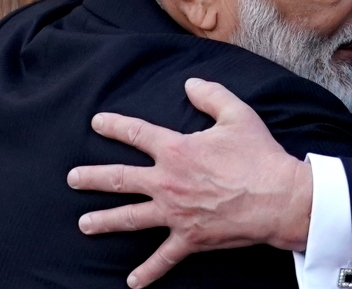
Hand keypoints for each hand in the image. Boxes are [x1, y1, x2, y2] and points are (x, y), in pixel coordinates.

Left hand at [67, 78, 312, 287]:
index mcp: (177, 150)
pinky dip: (147, 272)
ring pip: (129, 218)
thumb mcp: (237, 115)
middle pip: (119, 179)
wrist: (279, 199)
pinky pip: (163, 258)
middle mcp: (168, 182)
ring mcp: (175, 213)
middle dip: (92, 178)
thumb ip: (211, 95)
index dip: (114, 126)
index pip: (137, 134)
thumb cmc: (259, 156)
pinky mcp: (189, 238)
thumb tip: (190, 83)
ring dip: (104, 221)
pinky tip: (133, 282)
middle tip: (72, 178)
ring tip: (84, 224)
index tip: (96, 123)